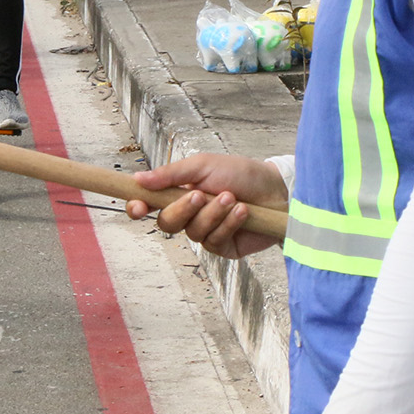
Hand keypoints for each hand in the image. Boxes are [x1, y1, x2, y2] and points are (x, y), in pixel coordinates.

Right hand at [124, 152, 286, 259]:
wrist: (277, 190)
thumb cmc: (241, 174)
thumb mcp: (204, 165)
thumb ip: (171, 174)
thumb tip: (139, 178)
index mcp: (179, 194)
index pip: (150, 205)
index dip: (138, 208)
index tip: (137, 206)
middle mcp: (189, 215)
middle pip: (167, 224)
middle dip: (182, 210)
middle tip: (200, 195)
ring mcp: (206, 233)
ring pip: (193, 232)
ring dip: (213, 213)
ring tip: (232, 197)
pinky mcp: (224, 247)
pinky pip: (214, 241)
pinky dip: (228, 224)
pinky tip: (242, 212)